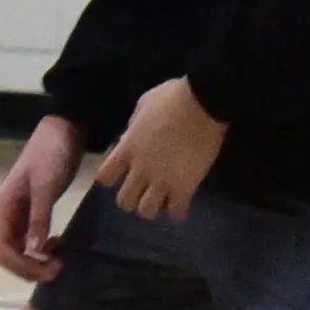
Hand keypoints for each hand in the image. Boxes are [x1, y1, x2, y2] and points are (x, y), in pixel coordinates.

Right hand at [0, 115, 87, 283]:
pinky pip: (30, 239)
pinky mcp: (32, 211)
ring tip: (58, 262)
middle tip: (56, 272)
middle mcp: (6, 213)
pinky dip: (41, 249)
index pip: (1, 248)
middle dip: (28, 268)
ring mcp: (19, 213)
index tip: (46, 272)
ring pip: (18, 248)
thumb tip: (35, 248)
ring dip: (35, 261)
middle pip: (8, 253)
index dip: (20, 266)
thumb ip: (40, 217)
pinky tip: (57, 246)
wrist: (64, 131)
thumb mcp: (46, 186)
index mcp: (2, 207)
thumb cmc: (51, 154)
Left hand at [105, 77, 228, 220]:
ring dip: (153, 207)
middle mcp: (140, 169)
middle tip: (143, 191)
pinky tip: (182, 202)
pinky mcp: (185, 187)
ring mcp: (163, 181)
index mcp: (127, 148)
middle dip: (132, 199)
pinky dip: (178, 211)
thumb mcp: (143, 105)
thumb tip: (132, 135)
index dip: (110, 179)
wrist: (204, 102)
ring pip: (147, 212)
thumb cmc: (173, 97)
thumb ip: (134, 125)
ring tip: (162, 199)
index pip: (105, 177)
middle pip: (124, 201)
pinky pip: (177, 212)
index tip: (119, 176)